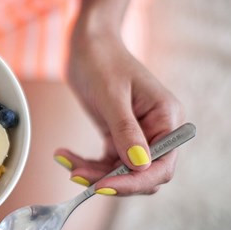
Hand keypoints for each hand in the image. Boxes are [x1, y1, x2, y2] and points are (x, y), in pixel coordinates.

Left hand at [55, 30, 183, 194]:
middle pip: (142, 175)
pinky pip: (107, 162)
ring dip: (93, 173)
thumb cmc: (102, 60)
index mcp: (167, 119)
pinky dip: (86, 164)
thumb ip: (126, 131)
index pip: (161, 166)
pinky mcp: (118, 136)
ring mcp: (139, 135)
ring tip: (65, 160)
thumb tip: (140, 167)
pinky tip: (64, 155)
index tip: (102, 186)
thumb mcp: (112, 96)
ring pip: (121, 172)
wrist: (87, 43)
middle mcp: (158, 130)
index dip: (134, 182)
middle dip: (110, 179)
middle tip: (76, 174)